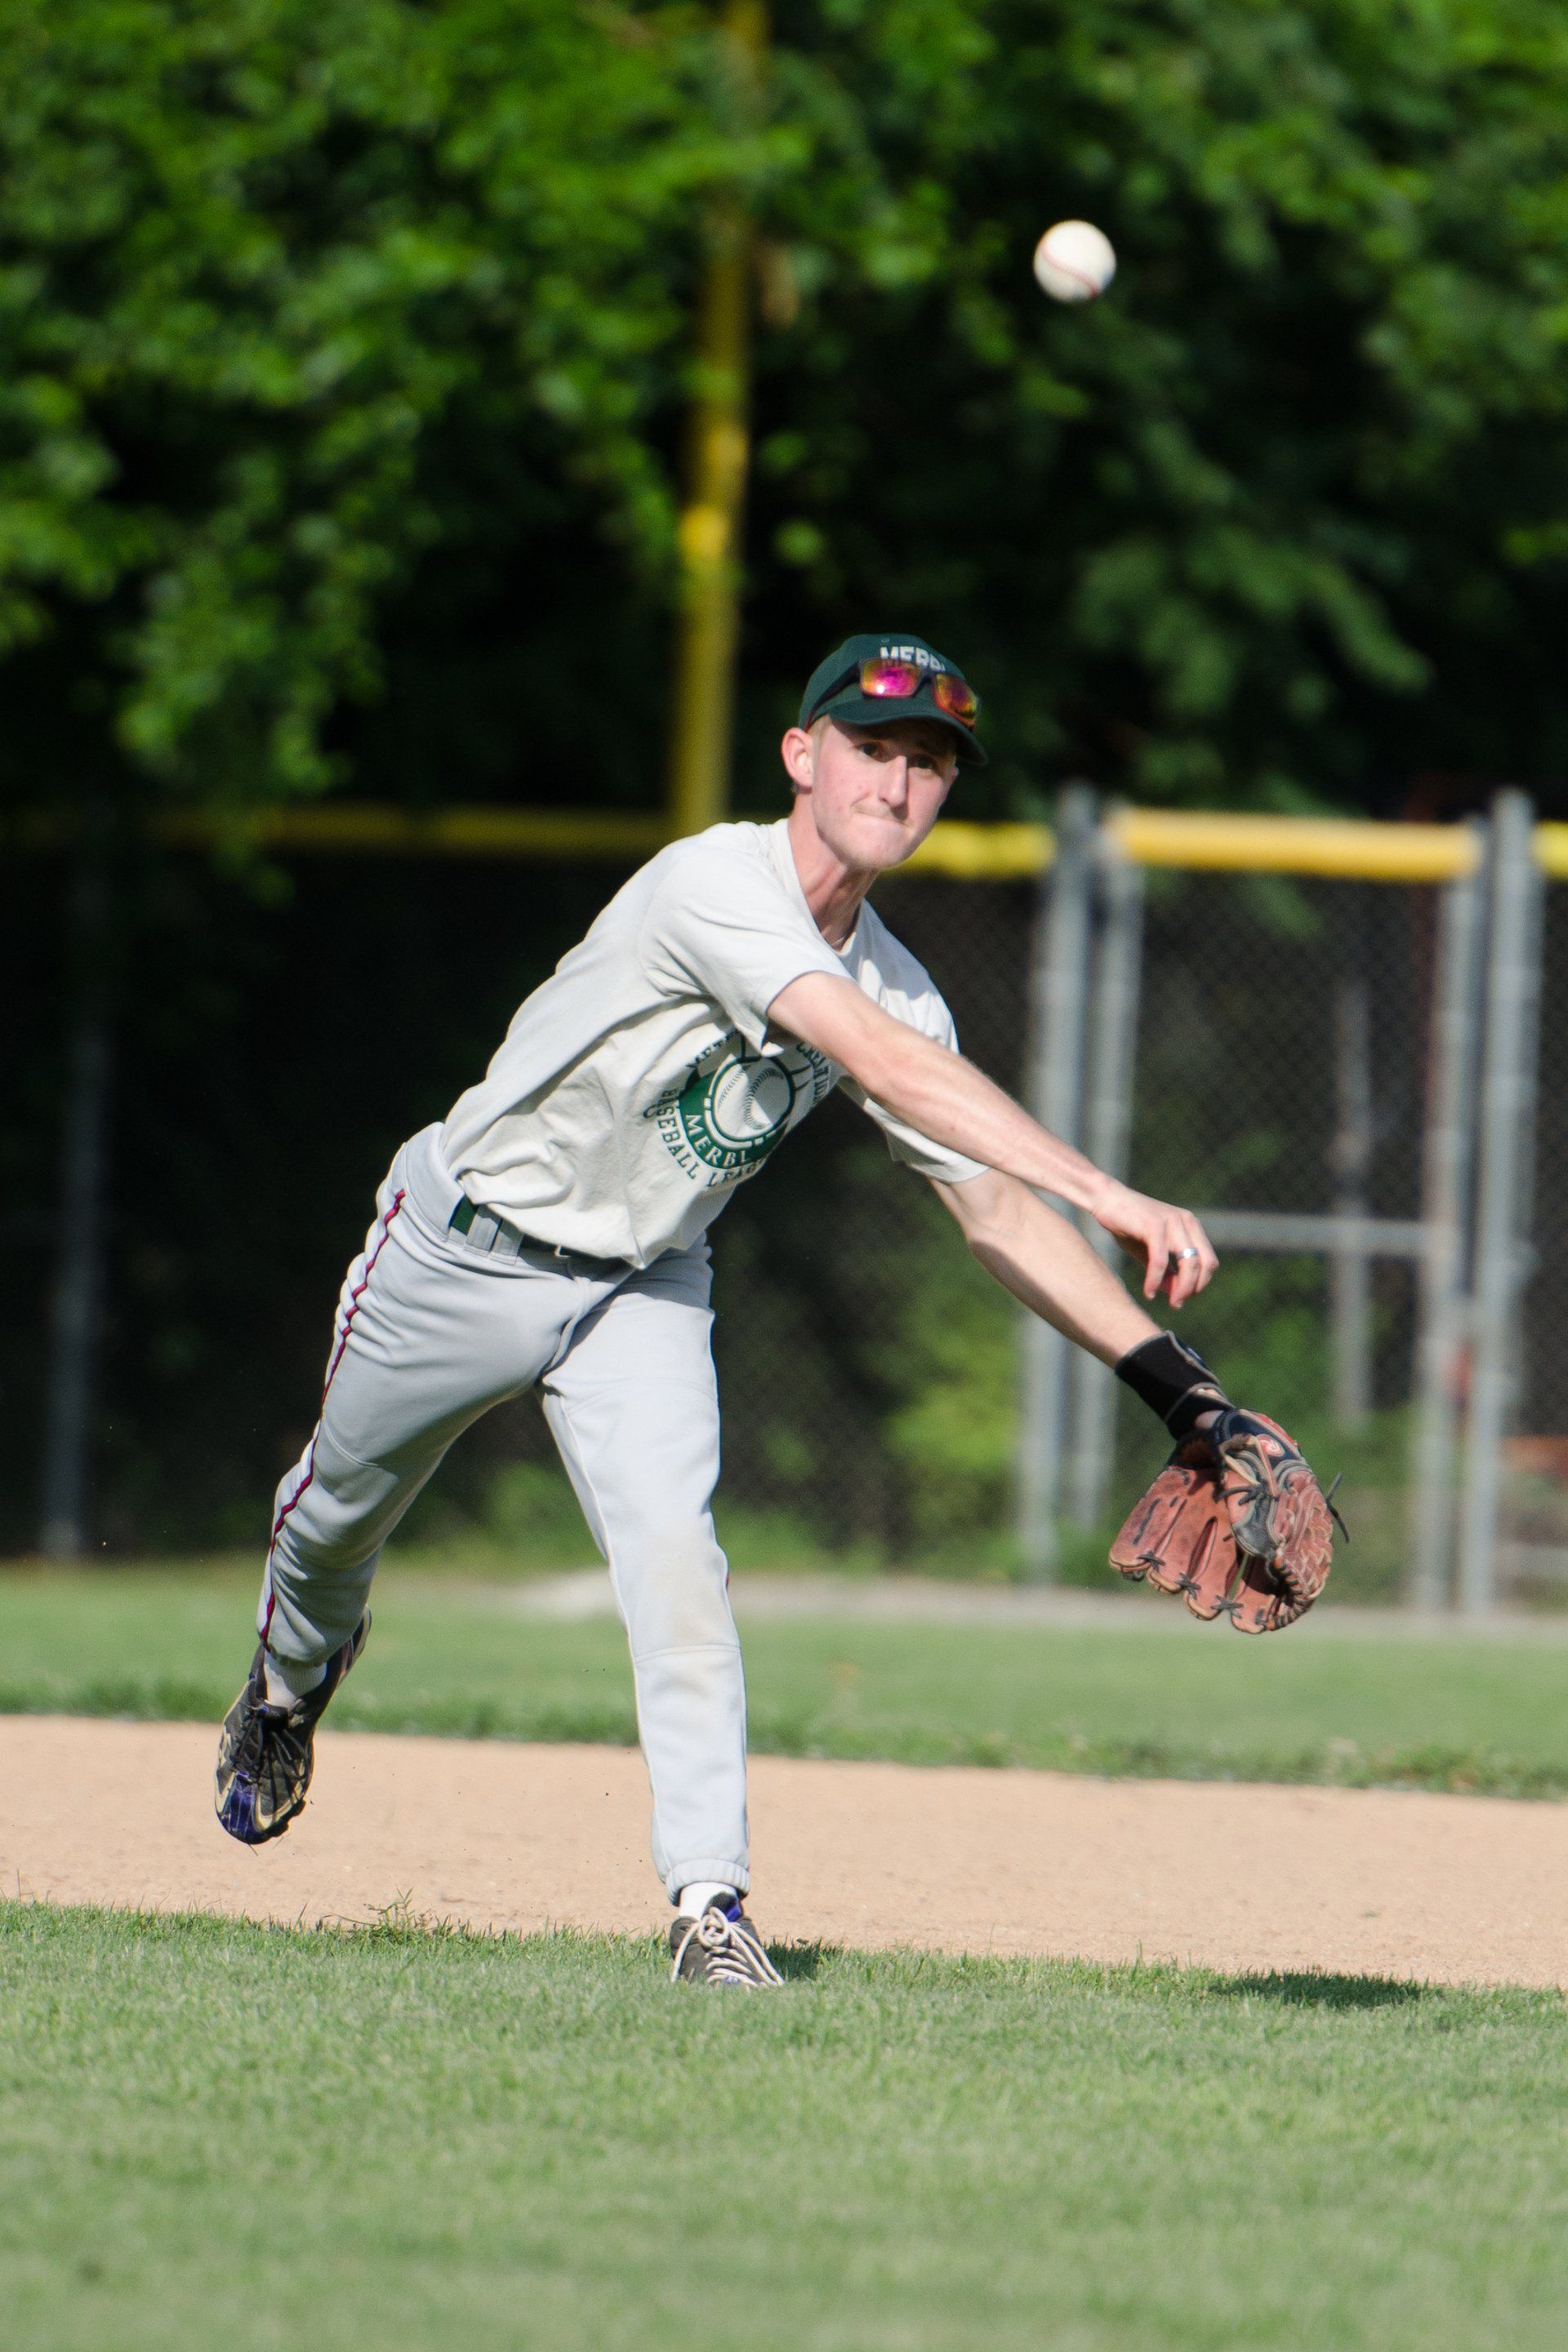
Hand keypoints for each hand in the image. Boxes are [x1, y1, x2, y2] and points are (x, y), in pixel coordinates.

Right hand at [1089, 1180, 1217, 1306]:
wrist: (1106, 1199)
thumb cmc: (1127, 1225)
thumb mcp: (1150, 1252)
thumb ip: (1166, 1271)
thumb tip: (1177, 1296)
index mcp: (1191, 1225)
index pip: (1209, 1261)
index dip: (1200, 1283)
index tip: (1182, 1297)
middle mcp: (1186, 1221)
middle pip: (1204, 1263)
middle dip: (1193, 1288)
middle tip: (1177, 1304)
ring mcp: (1172, 1221)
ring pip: (1188, 1263)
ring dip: (1181, 1289)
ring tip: (1171, 1302)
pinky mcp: (1154, 1225)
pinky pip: (1161, 1260)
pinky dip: (1155, 1280)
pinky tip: (1148, 1292)